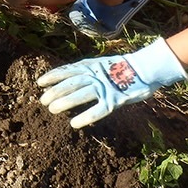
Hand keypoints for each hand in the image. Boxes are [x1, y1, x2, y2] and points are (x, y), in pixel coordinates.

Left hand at [37, 38, 186, 127]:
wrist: (147, 68)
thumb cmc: (124, 68)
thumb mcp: (102, 64)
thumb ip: (88, 70)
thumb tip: (72, 77)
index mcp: (91, 65)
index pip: (67, 70)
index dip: (53, 76)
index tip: (40, 82)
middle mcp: (95, 75)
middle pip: (70, 83)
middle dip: (55, 91)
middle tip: (42, 100)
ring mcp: (105, 87)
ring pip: (80, 95)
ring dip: (65, 102)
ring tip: (52, 109)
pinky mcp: (115, 100)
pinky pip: (97, 110)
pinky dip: (85, 117)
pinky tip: (74, 123)